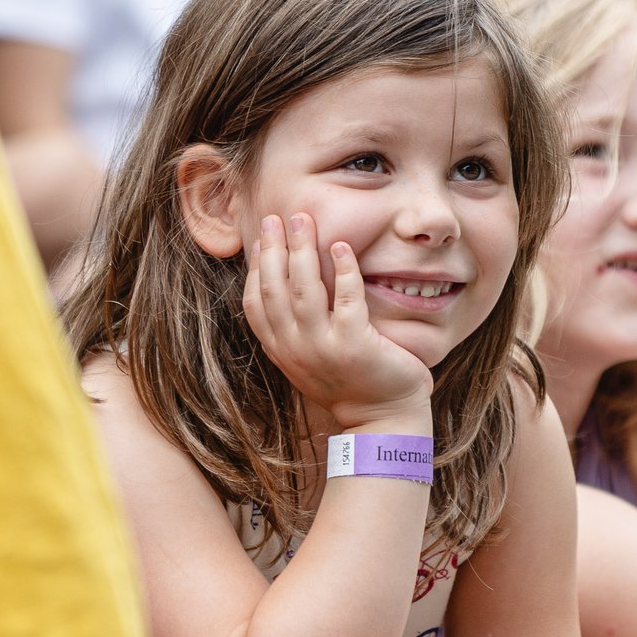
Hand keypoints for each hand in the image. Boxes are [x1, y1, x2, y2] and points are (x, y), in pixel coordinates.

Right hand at [240, 212, 431, 431]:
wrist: (381, 418)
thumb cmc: (349, 382)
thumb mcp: (307, 358)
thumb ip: (293, 328)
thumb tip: (284, 284)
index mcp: (280, 350)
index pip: (254, 304)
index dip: (255, 268)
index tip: (260, 239)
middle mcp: (295, 349)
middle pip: (275, 289)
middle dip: (274, 248)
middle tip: (278, 217)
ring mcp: (323, 347)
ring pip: (304, 289)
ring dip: (302, 250)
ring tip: (303, 221)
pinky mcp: (355, 344)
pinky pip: (346, 298)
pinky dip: (343, 269)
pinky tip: (341, 246)